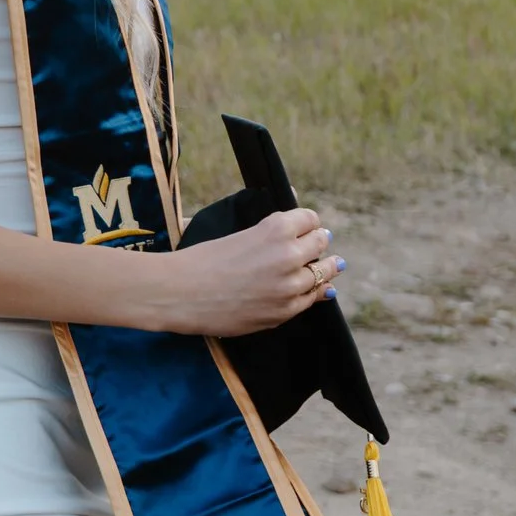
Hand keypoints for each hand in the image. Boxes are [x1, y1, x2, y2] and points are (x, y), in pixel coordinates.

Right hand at [161, 207, 340, 337]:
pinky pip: (311, 299)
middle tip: (319, 243)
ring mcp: (289, 287)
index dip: (307, 222)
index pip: (310, 218)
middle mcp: (289, 255)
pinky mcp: (284, 312)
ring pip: (323, 274)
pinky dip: (316, 293)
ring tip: (334, 266)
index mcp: (276, 228)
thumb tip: (293, 203)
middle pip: (321, 243)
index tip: (307, 226)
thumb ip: (270, 226)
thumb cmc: (203, 258)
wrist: (181, 292)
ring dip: (326, 269)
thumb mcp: (239, 232)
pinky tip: (320, 290)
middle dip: (318, 242)